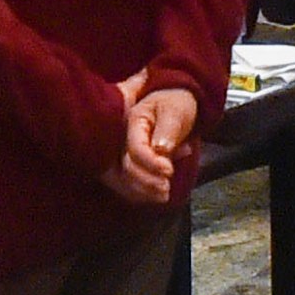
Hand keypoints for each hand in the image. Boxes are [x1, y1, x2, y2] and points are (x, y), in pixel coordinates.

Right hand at [107, 72, 199, 202]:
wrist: (173, 99)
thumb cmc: (175, 102)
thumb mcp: (175, 110)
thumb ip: (168, 129)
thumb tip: (161, 149)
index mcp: (132, 120)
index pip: (135, 148)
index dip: (151, 162)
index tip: (170, 171)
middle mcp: (120, 136)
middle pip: (126, 165)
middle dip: (147, 180)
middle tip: (166, 187)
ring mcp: (119, 149)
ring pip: (122, 177)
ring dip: (143, 190)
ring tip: (164, 195)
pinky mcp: (123, 161)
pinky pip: (124, 182)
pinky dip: (139, 192)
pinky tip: (154, 196)